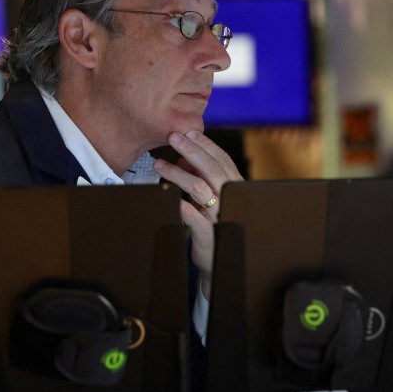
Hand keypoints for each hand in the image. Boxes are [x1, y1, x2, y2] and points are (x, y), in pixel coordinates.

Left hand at [154, 129, 243, 298]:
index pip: (221, 160)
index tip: (188, 132)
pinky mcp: (208, 234)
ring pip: (200, 189)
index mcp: (232, 187)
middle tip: (173, 138)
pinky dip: (186, 209)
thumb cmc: (214, 224)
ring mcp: (218, 216)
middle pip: (212, 169)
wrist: (219, 259)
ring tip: (160, 165)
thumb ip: (201, 177)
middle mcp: (228, 199)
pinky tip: (174, 200)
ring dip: (179, 175)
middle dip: (192, 151)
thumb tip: (183, 159)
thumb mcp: (209, 197)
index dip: (205, 145)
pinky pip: (197, 220)